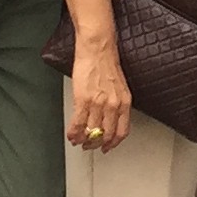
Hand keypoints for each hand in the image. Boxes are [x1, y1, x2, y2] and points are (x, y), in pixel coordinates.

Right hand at [68, 36, 133, 152]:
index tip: (107, 147)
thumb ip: (117, 104)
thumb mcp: (120, 87)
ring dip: (83, 140)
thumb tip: (110, 120)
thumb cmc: (107, 64)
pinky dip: (73, 133)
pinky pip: (77, 124)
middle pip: (106, 135)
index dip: (113, 143)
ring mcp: (98, 104)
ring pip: (91, 133)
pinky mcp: (83, 100)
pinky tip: (71, 135)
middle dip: (96, 144)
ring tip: (79, 141)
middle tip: (90, 146)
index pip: (122, 131)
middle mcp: (113, 105)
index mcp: (124, 102)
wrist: (97, 50)